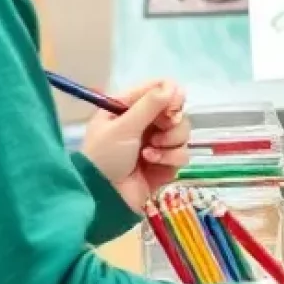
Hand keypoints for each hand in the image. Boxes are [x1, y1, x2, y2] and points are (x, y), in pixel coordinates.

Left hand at [80, 81, 188, 212]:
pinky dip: (169, 158)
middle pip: (176, 111)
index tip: (173, 107)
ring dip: (170, 142)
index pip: (158, 90)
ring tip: (149, 153)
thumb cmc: (105, 156)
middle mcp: (144, 123)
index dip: (170, 95)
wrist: (102, 198)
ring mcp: (156, 144)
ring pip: (182, 133)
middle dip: (171, 123)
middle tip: (160, 132)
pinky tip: (151, 164)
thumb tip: (174, 85)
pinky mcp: (165, 164)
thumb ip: (150, 104)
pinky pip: (182, 154)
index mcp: (129, 108)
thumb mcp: (123, 127)